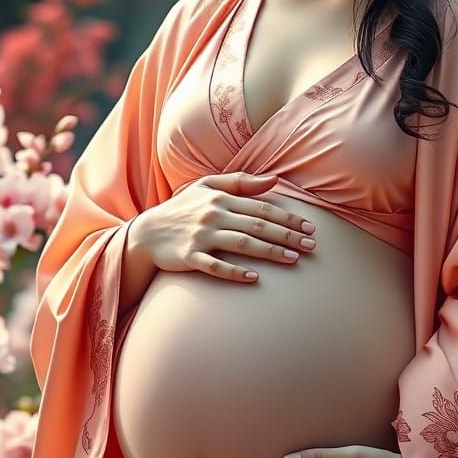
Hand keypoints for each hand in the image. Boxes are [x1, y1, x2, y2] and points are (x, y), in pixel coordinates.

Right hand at [133, 171, 316, 283]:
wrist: (146, 233)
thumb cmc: (182, 209)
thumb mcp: (207, 187)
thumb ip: (241, 182)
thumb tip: (275, 179)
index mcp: (220, 198)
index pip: (261, 207)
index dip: (287, 217)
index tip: (309, 227)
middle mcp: (212, 215)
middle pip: (257, 225)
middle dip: (286, 235)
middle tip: (311, 245)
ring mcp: (200, 237)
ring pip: (241, 244)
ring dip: (269, 251)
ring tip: (293, 259)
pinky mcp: (189, 257)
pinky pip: (215, 266)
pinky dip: (235, 271)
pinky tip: (254, 278)